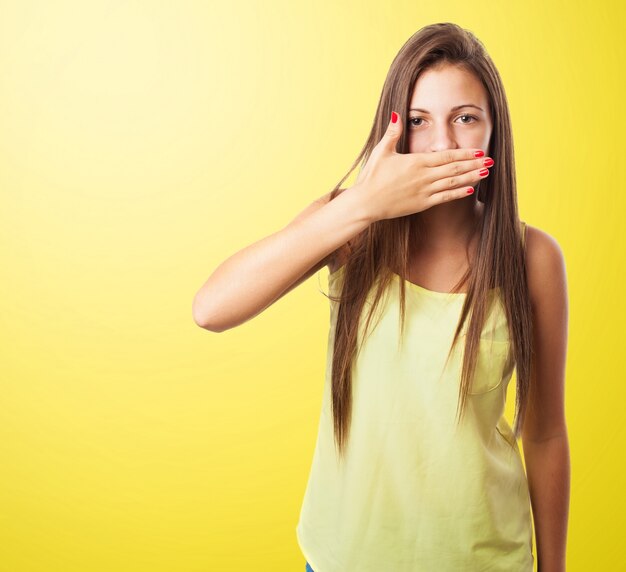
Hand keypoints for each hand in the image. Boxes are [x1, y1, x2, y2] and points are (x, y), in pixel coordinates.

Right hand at [353, 111, 492, 222]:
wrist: (366, 203)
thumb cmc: (372, 176)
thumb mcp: (381, 151)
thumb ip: (392, 132)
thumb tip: (397, 113)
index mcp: (416, 161)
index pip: (446, 155)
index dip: (465, 153)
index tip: (479, 150)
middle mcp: (424, 176)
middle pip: (454, 168)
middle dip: (474, 163)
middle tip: (491, 160)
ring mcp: (424, 191)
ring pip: (453, 182)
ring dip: (471, 177)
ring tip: (486, 172)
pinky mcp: (421, 204)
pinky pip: (444, 197)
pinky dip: (458, 193)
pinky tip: (470, 189)